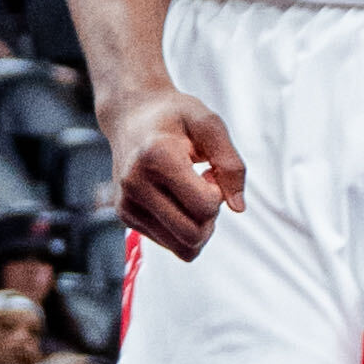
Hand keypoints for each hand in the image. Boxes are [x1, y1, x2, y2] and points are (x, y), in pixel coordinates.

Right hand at [106, 81, 248, 259]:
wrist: (131, 115)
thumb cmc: (176, 117)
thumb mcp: (210, 124)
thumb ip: (230, 163)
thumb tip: (238, 207)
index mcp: (156, 156)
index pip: (205, 206)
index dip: (219, 193)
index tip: (209, 171)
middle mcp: (135, 183)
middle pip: (193, 234)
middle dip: (210, 217)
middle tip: (203, 186)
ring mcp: (126, 203)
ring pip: (183, 248)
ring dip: (198, 226)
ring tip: (190, 194)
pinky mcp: (125, 216)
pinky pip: (171, 244)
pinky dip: (182, 227)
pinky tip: (175, 198)